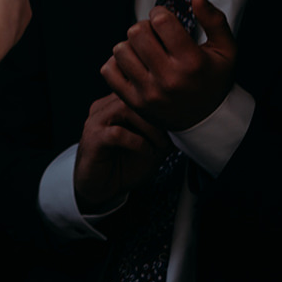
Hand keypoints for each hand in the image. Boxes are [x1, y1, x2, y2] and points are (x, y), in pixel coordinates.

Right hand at [74, 93, 169, 215]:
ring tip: (160, 144)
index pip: (139, 92)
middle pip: (133, 97)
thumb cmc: (122, 167)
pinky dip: (137, 142)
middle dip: (158, 115)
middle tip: (171, 135)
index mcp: (115, 106)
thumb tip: (187, 125)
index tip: (178, 122)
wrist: (99, 188)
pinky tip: (146, 152)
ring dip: (149, 127)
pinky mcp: (93, 139)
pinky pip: (117, 133)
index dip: (161, 106)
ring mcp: (96, 122)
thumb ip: (164, 134)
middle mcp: (103, 109)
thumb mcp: (152, 149)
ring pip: (125, 109)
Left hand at [100, 0, 236, 130]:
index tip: (164, 19)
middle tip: (154, 35)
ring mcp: (148, 92)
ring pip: (120, 50)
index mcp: (192, 62)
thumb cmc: (214, 80)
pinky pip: (108, 70)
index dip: (160, 13)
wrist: (206, 120)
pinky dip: (117, 63)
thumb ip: (214, 20)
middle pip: (136, 32)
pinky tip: (134, 64)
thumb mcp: (226, 50)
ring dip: (130, 45)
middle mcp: (169, 78)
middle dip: (145, 27)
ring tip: (145, 51)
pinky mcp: (133, 102)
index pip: (161, 21)